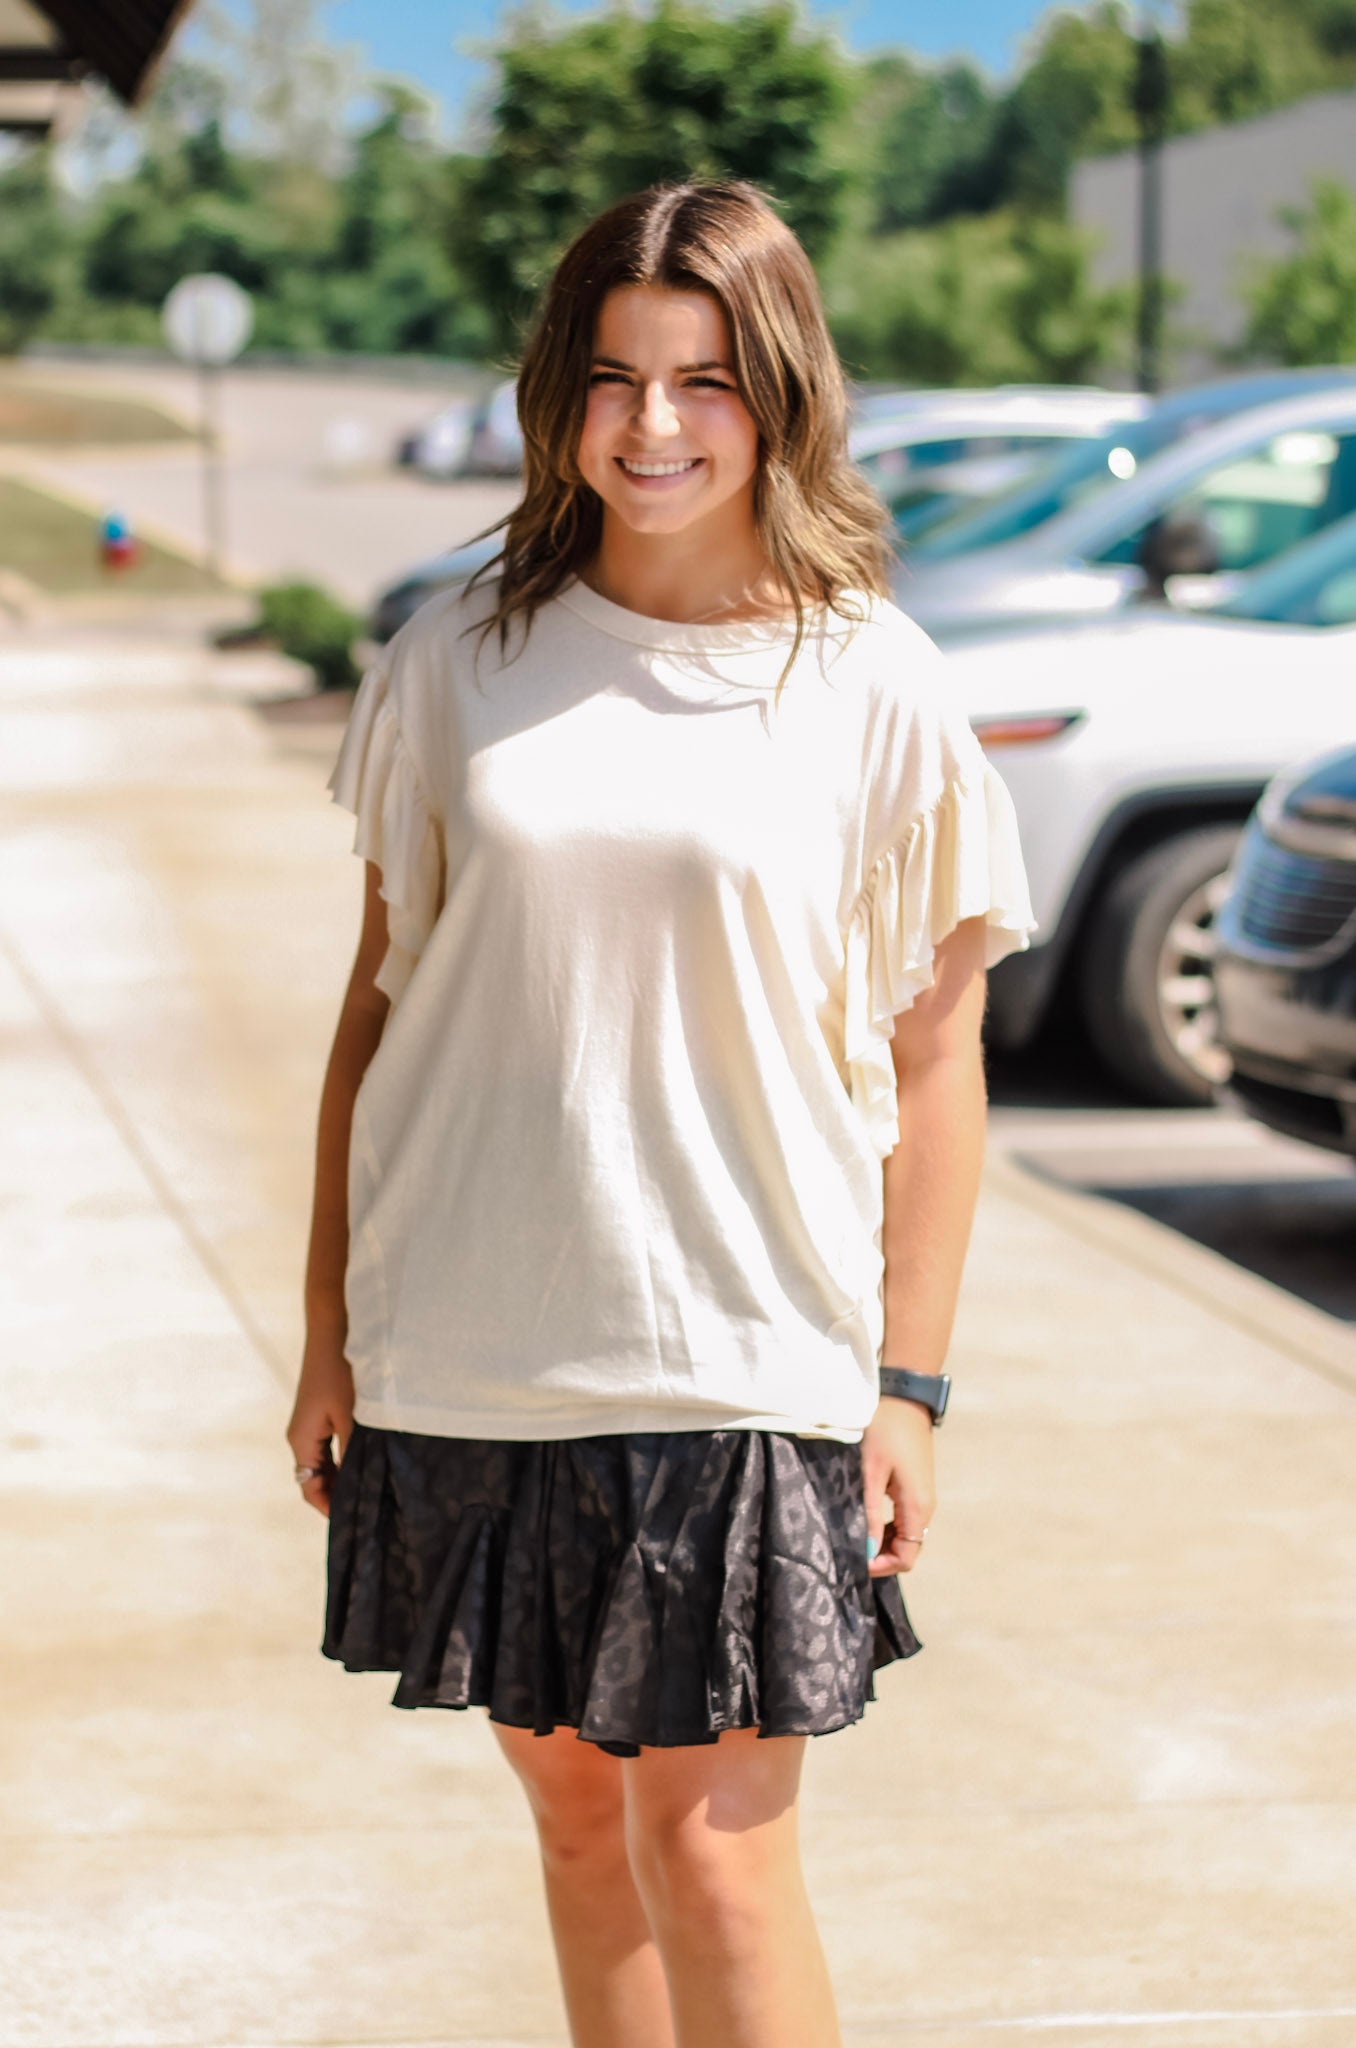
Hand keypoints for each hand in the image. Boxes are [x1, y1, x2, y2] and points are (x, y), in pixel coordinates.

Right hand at [285, 1330, 354, 1518]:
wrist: (332, 1333)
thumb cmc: (342, 1371)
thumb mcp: (352, 1415)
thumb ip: (353, 1451)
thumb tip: (358, 1483)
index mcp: (301, 1440)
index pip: (309, 1488)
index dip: (329, 1507)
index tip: (353, 1521)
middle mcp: (299, 1437)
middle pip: (314, 1479)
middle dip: (336, 1496)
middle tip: (367, 1509)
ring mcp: (307, 1426)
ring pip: (321, 1465)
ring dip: (340, 1479)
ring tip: (368, 1491)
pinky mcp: (318, 1416)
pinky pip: (326, 1449)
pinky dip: (341, 1461)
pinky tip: (364, 1463)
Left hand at [861, 1396, 935, 1576]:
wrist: (906, 1399)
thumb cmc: (886, 1431)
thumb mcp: (871, 1472)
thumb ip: (869, 1512)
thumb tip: (867, 1551)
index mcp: (918, 1507)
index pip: (907, 1557)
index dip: (882, 1566)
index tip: (854, 1560)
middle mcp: (926, 1508)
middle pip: (908, 1550)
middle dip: (881, 1557)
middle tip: (849, 1549)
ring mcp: (923, 1498)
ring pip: (907, 1536)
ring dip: (883, 1543)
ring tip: (854, 1536)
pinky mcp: (917, 1489)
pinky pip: (905, 1521)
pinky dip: (888, 1528)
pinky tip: (866, 1519)